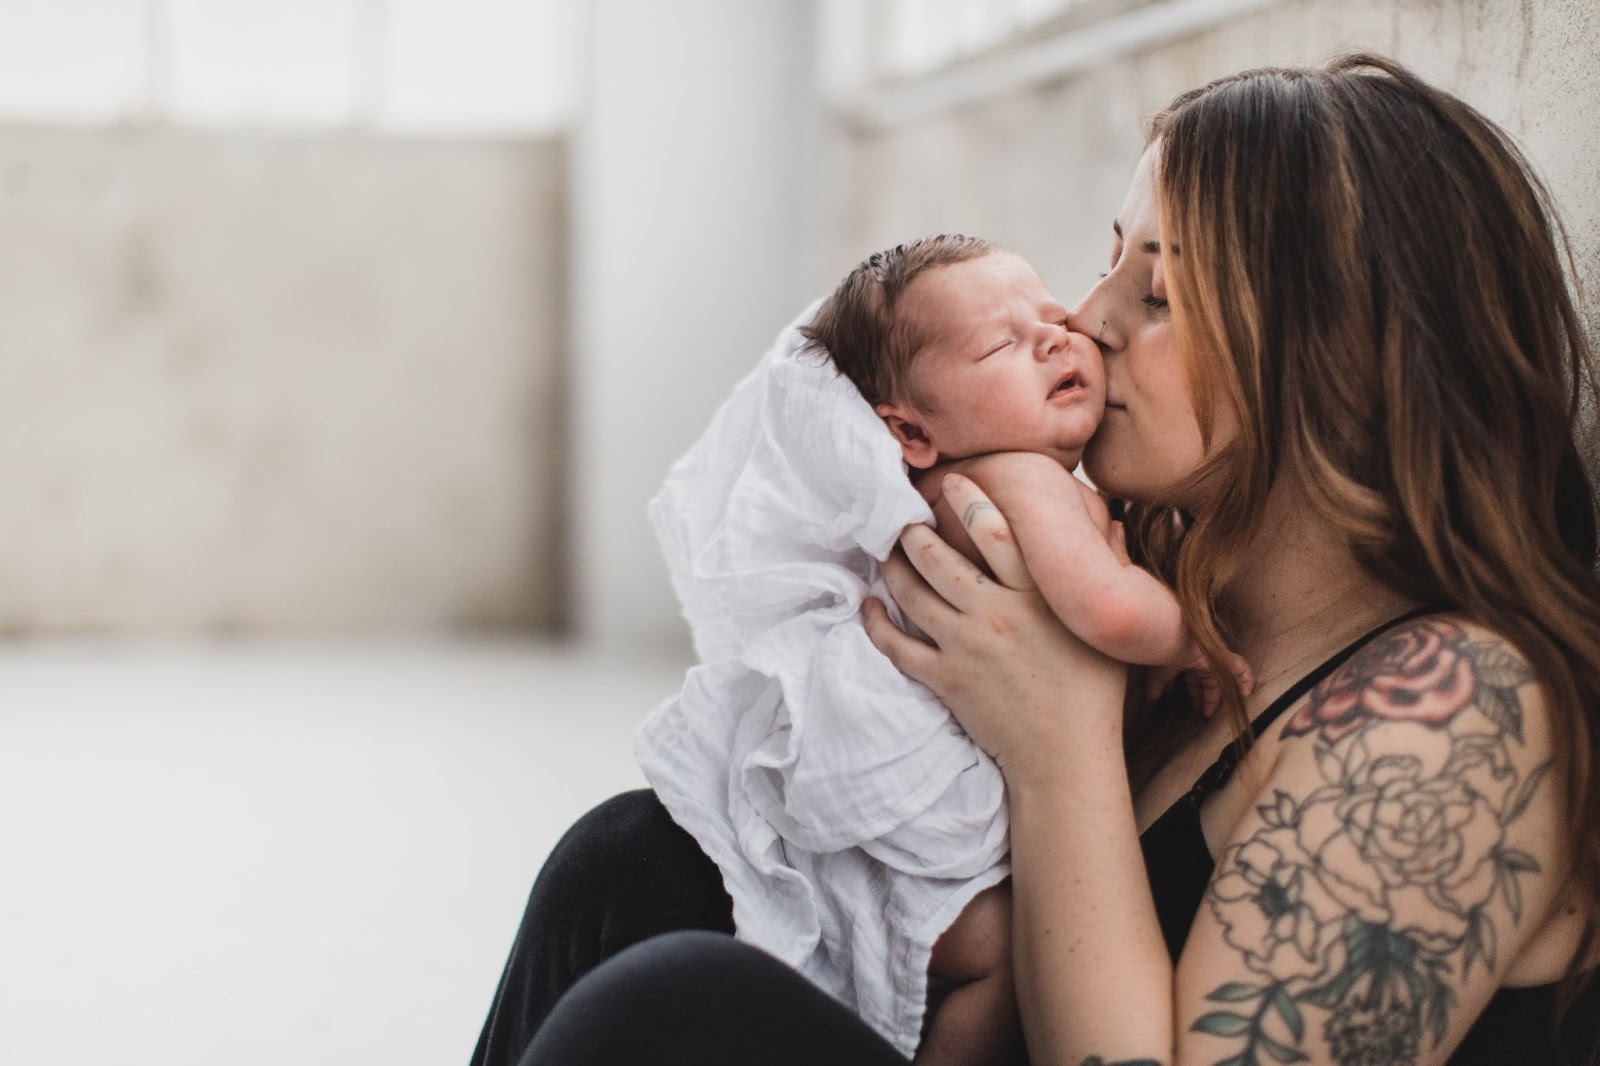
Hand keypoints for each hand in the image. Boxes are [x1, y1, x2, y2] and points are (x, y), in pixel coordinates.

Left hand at [862, 474, 1126, 785]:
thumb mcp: (1109, 627)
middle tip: (903, 517)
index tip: (953, 481)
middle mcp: (996, 614)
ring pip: (912, 594)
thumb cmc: (1095, 694)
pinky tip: (868, 606)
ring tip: (885, 552)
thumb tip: (1109, 520)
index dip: (969, 500)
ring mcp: (966, 647)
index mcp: (1037, 597)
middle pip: (939, 558)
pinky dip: (877, 623)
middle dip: (914, 531)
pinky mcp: (945, 680)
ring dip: (893, 568)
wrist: (1065, 758)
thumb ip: (1109, 570)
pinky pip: (897, 645)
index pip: (996, 531)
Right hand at [1143, 651, 1254, 717]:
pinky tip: (1247, 695)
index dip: (1195, 696)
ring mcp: (1213, 659)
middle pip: (1209, 682)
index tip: (1195, 710)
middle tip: (1205, 715)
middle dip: (1207, 699)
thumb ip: (1155, 687)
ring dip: (1225, 693)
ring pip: (1226, 676)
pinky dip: (1246, 680)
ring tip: (1225, 709)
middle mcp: (1201, 660)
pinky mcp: (1224, 659)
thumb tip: (1150, 699)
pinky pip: (1242, 669)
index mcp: (1185, 661)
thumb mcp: (1157, 676)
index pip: (1194, 681)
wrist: (1171, 640)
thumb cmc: (1161, 654)